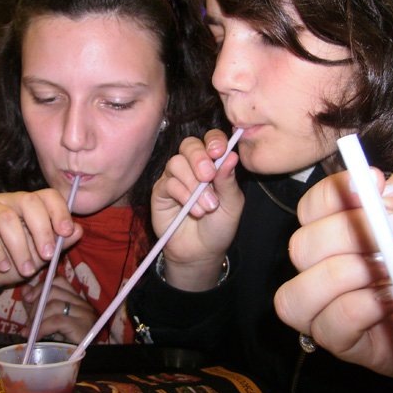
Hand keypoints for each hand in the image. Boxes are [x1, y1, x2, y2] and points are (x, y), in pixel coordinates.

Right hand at [0, 188, 82, 292]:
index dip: (59, 211)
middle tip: (48, 256)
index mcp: (29, 204)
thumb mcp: (41, 256)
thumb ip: (59, 242)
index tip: (66, 232)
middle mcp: (8, 200)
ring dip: (20, 248)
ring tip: (27, 269)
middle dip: (42, 230)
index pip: (48, 195)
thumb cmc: (14, 261)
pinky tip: (3, 267)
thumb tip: (78, 230)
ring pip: (6, 218)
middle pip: (29, 202)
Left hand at [20, 275, 95, 342]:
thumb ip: (36, 305)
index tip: (27, 298)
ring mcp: (84, 313)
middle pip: (54, 290)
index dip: (40, 287)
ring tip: (30, 332)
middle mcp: (82, 302)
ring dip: (37, 319)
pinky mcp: (82, 326)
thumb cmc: (62, 342)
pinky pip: (57, 321)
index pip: (58, 280)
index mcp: (74, 299)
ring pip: (54, 304)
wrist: (78, 360)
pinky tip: (36, 337)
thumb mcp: (46, 321)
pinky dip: (42, 328)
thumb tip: (25, 290)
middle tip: (28, 322)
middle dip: (35, 305)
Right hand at [151, 129, 242, 289]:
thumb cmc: (219, 226)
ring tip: (207, 206)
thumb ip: (228, 180)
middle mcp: (192, 166)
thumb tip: (231, 155)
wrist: (201, 252)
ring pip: (177, 163)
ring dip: (192, 183)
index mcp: (213, 163)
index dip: (214, 141)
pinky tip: (193, 210)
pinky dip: (182, 194)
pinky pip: (167, 182)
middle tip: (208, 177)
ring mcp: (175, 177)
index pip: (211, 140)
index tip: (220, 151)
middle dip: (199, 158)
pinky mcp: (161, 191)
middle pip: (189, 145)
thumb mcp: (232, 204)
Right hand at [274, 165, 392, 379]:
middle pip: (300, 248)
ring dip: (339, 277)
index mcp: (344, 228)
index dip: (333, 196)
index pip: (311, 207)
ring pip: (294, 295)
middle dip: (347, 235)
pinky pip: (326, 328)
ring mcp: (333, 306)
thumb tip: (386, 190)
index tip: (370, 187)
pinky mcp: (349, 343)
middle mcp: (329, 265)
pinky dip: (357, 310)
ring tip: (388, 271)